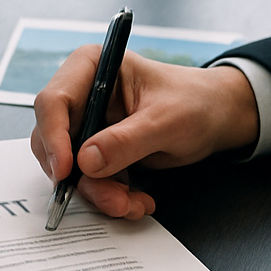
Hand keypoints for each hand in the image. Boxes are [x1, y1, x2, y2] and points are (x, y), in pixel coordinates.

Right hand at [29, 48, 260, 217]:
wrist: (218, 117)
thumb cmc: (196, 102)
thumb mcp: (166, 121)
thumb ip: (126, 141)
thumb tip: (85, 161)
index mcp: (91, 67)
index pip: (53, 102)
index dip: (53, 137)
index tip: (66, 170)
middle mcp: (81, 95)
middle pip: (53, 140)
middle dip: (80, 176)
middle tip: (111, 198)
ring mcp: (87, 124)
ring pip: (70, 167)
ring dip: (99, 192)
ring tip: (132, 203)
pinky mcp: (96, 150)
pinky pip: (89, 180)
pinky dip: (110, 196)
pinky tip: (137, 200)